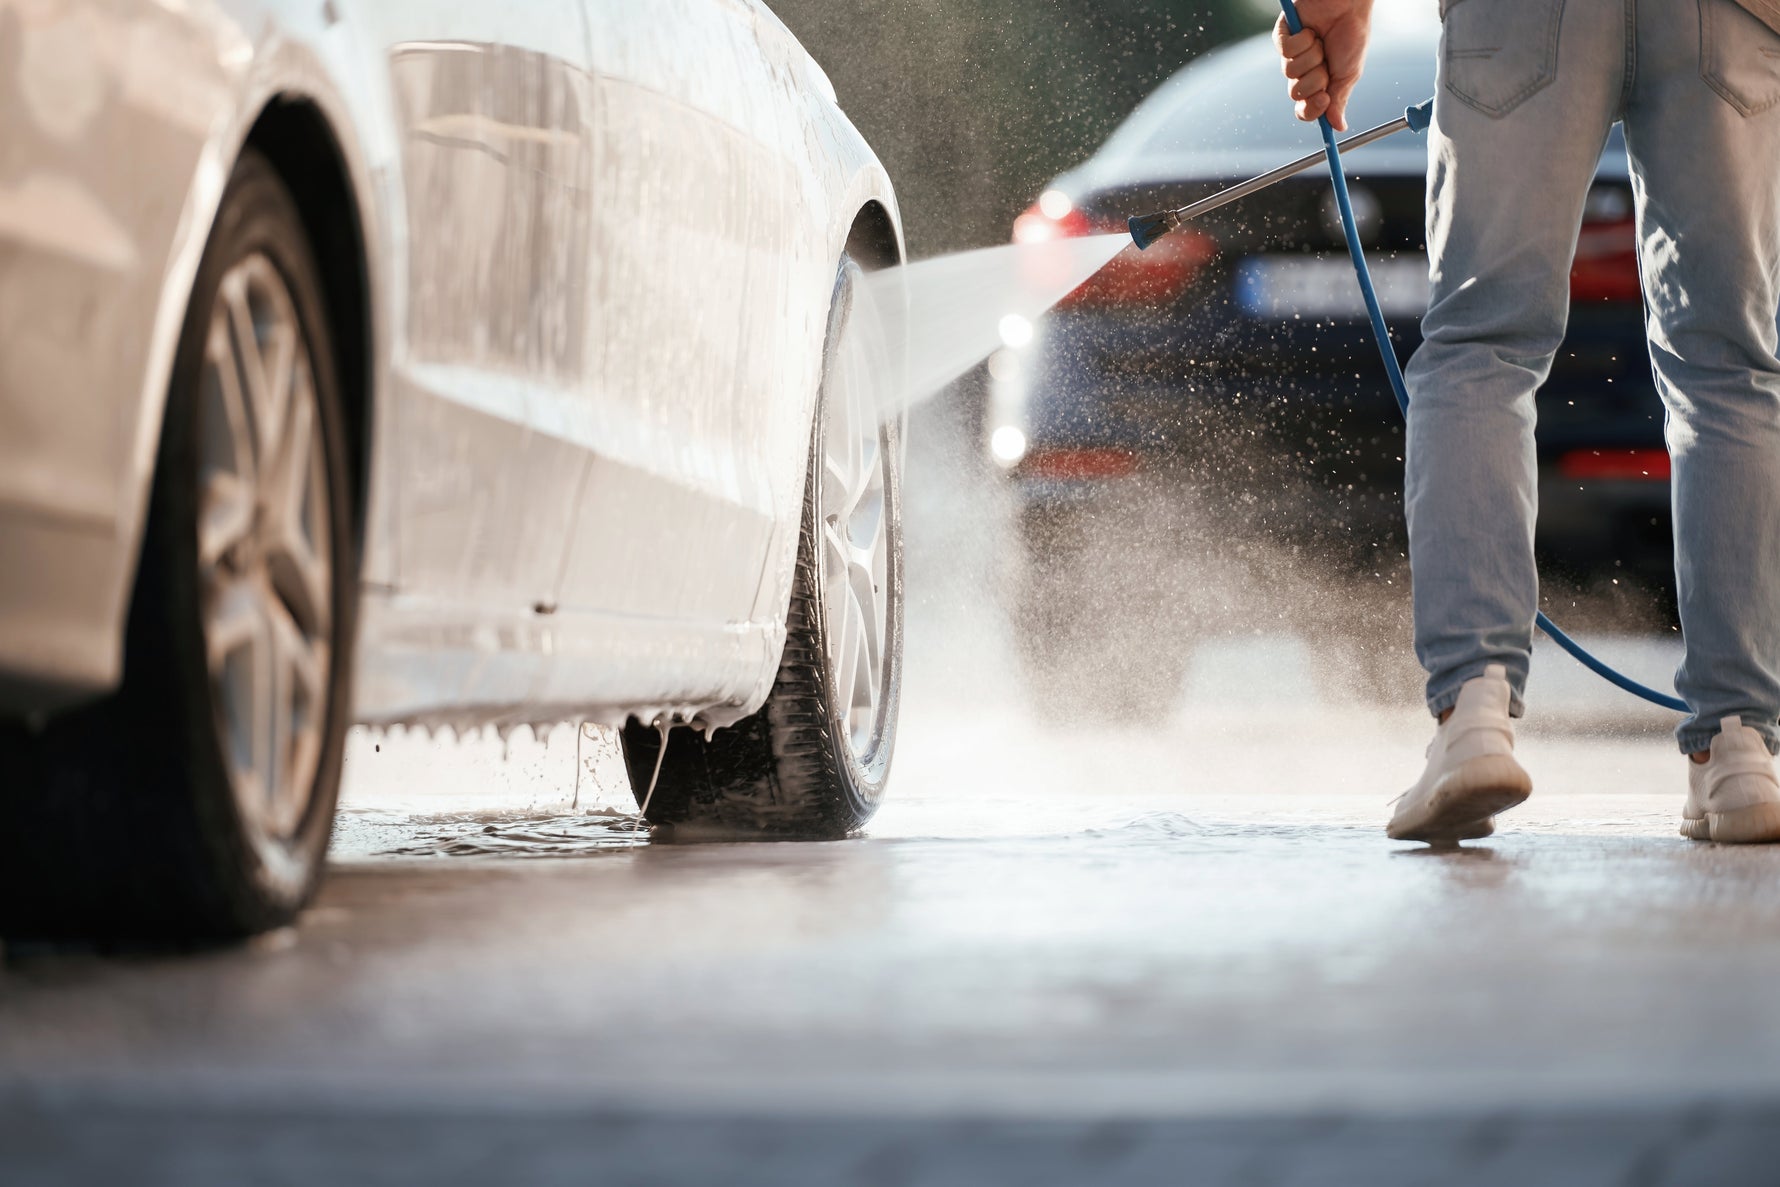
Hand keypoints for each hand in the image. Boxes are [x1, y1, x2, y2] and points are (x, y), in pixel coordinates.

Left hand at [1273, 0, 1373, 131]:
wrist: (1350, 4)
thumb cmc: (1352, 35)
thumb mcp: (1349, 73)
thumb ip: (1340, 101)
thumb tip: (1339, 128)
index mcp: (1317, 83)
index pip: (1304, 109)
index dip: (1312, 110)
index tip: (1324, 100)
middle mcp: (1302, 72)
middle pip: (1297, 94)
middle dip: (1315, 80)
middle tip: (1326, 65)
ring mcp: (1291, 55)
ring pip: (1290, 73)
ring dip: (1311, 58)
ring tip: (1321, 42)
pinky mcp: (1283, 36)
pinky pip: (1285, 51)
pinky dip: (1302, 42)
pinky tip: (1311, 31)